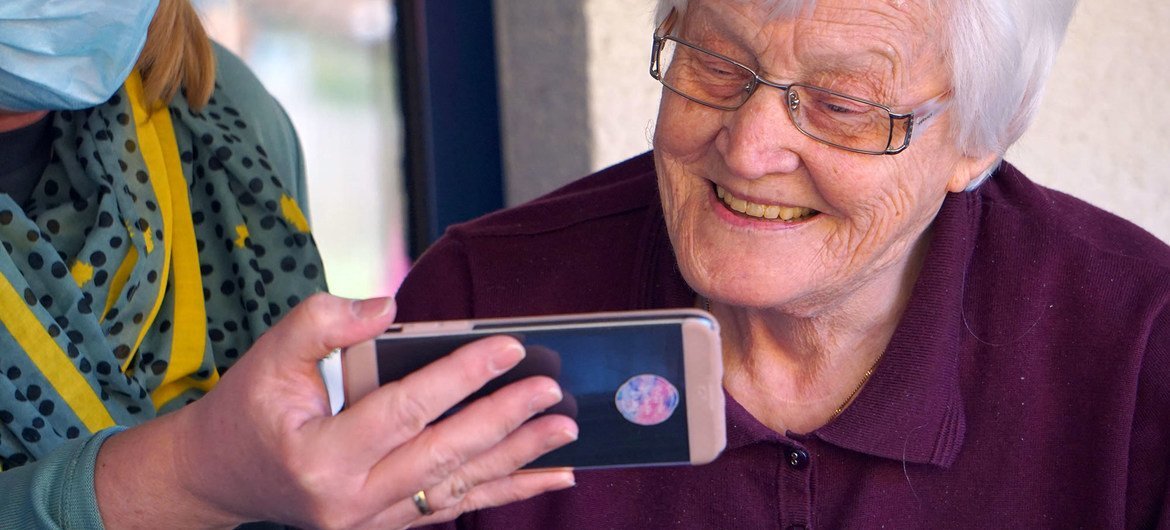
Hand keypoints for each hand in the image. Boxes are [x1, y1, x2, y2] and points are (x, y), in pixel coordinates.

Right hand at [95, 293, 577, 528]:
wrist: (219, 478)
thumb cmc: (247, 410)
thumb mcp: (268, 355)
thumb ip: (324, 321)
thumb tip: (389, 306)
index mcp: (320, 455)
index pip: (405, 410)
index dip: (460, 376)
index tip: (509, 348)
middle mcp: (349, 499)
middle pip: (443, 455)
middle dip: (504, 421)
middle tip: (551, 392)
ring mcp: (369, 521)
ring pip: (457, 488)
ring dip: (517, 460)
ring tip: (565, 434)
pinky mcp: (385, 525)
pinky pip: (453, 507)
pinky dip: (502, 491)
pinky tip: (547, 478)